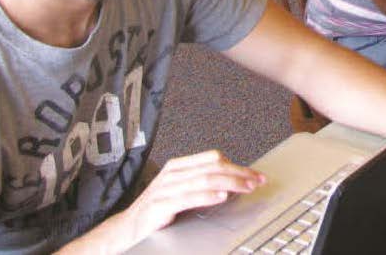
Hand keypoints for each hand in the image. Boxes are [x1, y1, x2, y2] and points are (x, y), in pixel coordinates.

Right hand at [118, 150, 265, 245]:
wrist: (127, 228)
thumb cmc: (156, 210)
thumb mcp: (181, 191)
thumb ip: (202, 184)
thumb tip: (233, 184)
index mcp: (178, 166)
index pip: (213, 158)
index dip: (238, 165)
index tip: (255, 175)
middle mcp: (173, 173)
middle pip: (213, 167)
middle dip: (240, 173)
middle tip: (257, 181)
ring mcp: (166, 188)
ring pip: (205, 179)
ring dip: (230, 183)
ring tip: (246, 188)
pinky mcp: (161, 205)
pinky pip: (188, 197)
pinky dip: (207, 196)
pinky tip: (221, 197)